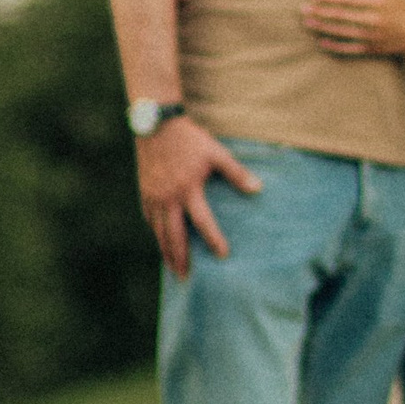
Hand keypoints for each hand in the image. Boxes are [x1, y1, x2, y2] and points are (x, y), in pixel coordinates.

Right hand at [136, 112, 262, 277]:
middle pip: (175, 236)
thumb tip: (259, 189)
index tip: (223, 255)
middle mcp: (169, 198)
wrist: (157, 125)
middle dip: (181, 258)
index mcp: (188, 189)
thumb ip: (236, 173)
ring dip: (166, 252)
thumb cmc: (190, 140)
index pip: (203, 222)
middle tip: (187, 278)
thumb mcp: (216, 153)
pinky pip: (149, 219)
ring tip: (173, 269)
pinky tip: (161, 242)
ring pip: (159, 232)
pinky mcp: (145, 193)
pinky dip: (156, 234)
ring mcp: (154, 197)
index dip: (214, 239)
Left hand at [300, 0, 404, 59]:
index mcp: (375, 4)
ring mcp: (370, 37)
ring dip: (322, 27)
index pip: (346, 0)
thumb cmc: (401, 8)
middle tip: (303, 9)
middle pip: (340, 16)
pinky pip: (348, 48)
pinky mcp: (370, 49)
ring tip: (307, 22)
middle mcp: (371, 21)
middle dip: (320, 12)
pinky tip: (321, 41)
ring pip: (341, 32)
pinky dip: (334, 46)